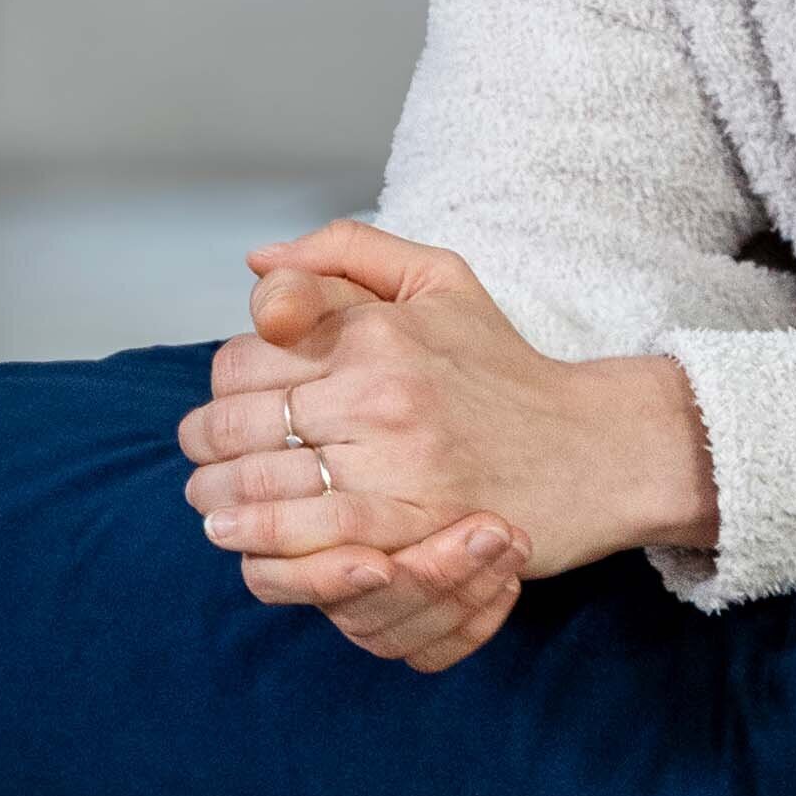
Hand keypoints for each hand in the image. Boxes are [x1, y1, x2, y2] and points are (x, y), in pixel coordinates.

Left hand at [180, 221, 717, 675]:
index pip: (246, 358)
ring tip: (213, 510)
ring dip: (217, 502)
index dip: (221, 387)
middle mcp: (377, 389)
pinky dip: (259, 543)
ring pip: (258, 484)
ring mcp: (393, 461)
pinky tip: (241, 542)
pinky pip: (307, 536)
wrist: (591, 447)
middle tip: (204, 464)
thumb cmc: (506, 367)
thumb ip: (343, 252)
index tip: (229, 406)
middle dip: (205, 448)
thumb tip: (256, 264)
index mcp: (374, 329)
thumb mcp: (438, 277)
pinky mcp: (411, 523)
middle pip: (237, 424)